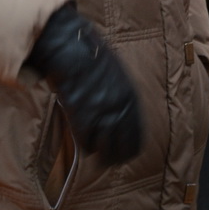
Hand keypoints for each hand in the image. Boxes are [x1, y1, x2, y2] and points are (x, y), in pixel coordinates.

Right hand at [28, 3, 144, 165]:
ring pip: (104, 149)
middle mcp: (119, 109)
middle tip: (109, 161)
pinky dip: (85, 144)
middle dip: (116, 157)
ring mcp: (100, 113)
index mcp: (130, 99)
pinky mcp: (80, 115)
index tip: (124, 155)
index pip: (137, 137)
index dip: (130, 149)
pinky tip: (84, 141)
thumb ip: (122, 96)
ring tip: (97, 156)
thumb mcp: (118, 75)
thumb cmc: (92, 57)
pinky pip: (85, 141)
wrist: (71, 48)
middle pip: (122, 148)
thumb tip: (122, 112)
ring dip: (100, 154)